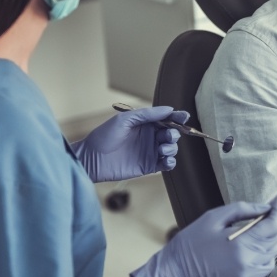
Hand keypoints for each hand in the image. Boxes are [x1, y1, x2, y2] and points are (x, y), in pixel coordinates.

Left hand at [72, 106, 188, 182]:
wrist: (92, 158)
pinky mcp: (148, 166)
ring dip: (172, 148)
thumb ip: (148, 114)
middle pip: (172, 133)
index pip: (166, 119)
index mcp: (145, 123)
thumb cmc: (104, 136)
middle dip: (174, 133)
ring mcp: (150, 152)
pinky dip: (170, 162)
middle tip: (167, 135)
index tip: (184, 117)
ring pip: (171, 148)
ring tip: (162, 149)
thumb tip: (169, 109)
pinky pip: (166, 164)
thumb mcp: (125, 119)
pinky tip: (166, 160)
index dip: (177, 117)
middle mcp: (150, 137)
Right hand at [130, 195, 276, 276]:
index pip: (273, 226)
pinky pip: (263, 266)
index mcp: (242, 245)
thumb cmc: (193, 241)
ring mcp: (248, 276)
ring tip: (254, 229)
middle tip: (264, 210)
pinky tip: (249, 245)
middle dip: (273, 222)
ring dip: (268, 239)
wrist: (177, 270)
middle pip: (275, 239)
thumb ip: (242, 210)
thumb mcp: (215, 217)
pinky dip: (262, 254)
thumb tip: (264, 207)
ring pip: (271, 254)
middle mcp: (249, 263)